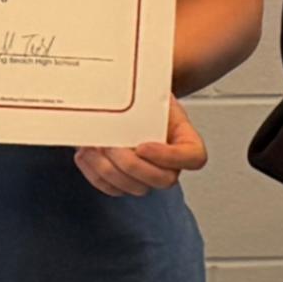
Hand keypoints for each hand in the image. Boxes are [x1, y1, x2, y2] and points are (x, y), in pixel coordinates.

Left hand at [74, 100, 207, 197]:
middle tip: (113, 145)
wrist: (128, 102)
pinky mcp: (125, 181)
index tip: (142, 146)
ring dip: (110, 170)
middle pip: (163, 180)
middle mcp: (171, 163)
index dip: (169, 157)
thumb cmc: (143, 97)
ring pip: (135, 189)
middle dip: (132, 165)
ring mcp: (149, 175)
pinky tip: (88, 155)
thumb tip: (125, 99)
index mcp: (185, 139)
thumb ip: (148, 99)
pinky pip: (113, 189)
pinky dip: (96, 175)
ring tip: (97, 146)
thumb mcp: (151, 92)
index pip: (194, 158)